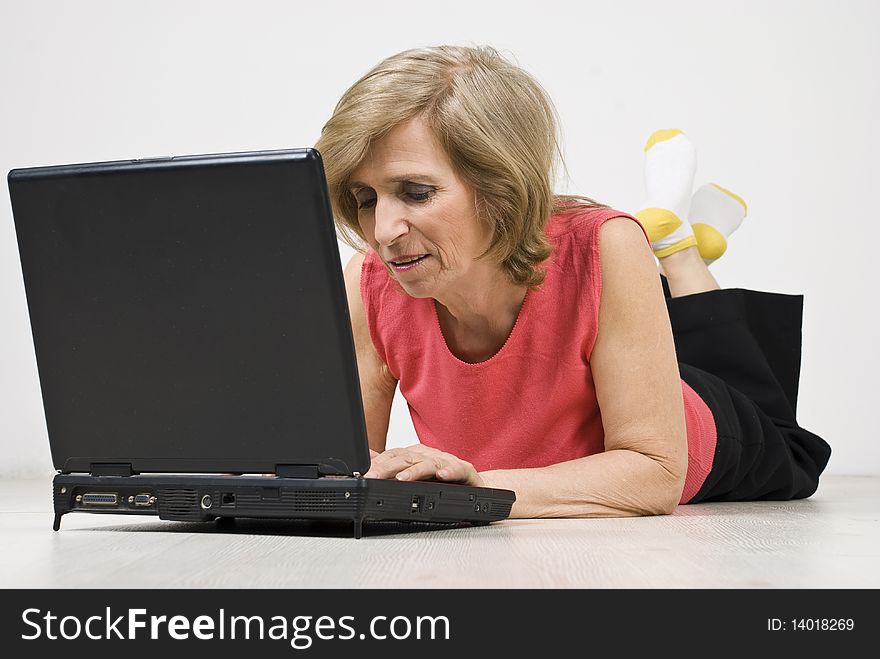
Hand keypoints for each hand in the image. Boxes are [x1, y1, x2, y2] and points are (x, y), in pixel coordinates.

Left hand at [365, 444, 483, 486]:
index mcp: (416, 455)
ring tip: (401, 478)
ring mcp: (448, 462)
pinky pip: (458, 470)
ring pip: (429, 464)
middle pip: (407, 459)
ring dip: (415, 471)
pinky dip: (450, 472)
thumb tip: (367, 456)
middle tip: (373, 476)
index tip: (363, 473)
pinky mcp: (466, 471)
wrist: (473, 485)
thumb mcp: (414, 474)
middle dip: (387, 468)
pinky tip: (442, 476)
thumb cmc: (442, 481)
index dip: (378, 464)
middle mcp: (430, 456)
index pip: (394, 456)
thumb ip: (390, 465)